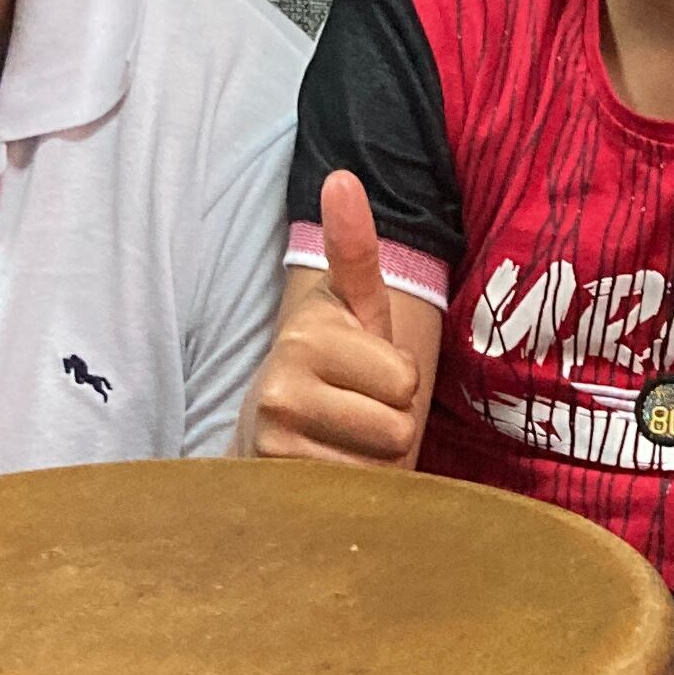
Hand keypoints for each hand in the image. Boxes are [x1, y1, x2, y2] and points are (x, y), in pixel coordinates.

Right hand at [242, 171, 425, 463]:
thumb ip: (355, 250)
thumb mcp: (353, 308)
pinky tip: (325, 470)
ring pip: (379, 465)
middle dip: (391, 426)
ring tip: (340, 440)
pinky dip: (353, 492)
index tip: (364, 372)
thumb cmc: (331, 367)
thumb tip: (342, 177)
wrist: (267, 433)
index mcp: (309, 331)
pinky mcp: (274, 482)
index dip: (399, 384)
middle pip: (399, 425)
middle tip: (355, 412)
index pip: (406, 380)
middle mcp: (282, 380)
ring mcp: (273, 436)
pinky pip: (354, 497)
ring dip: (374, 461)